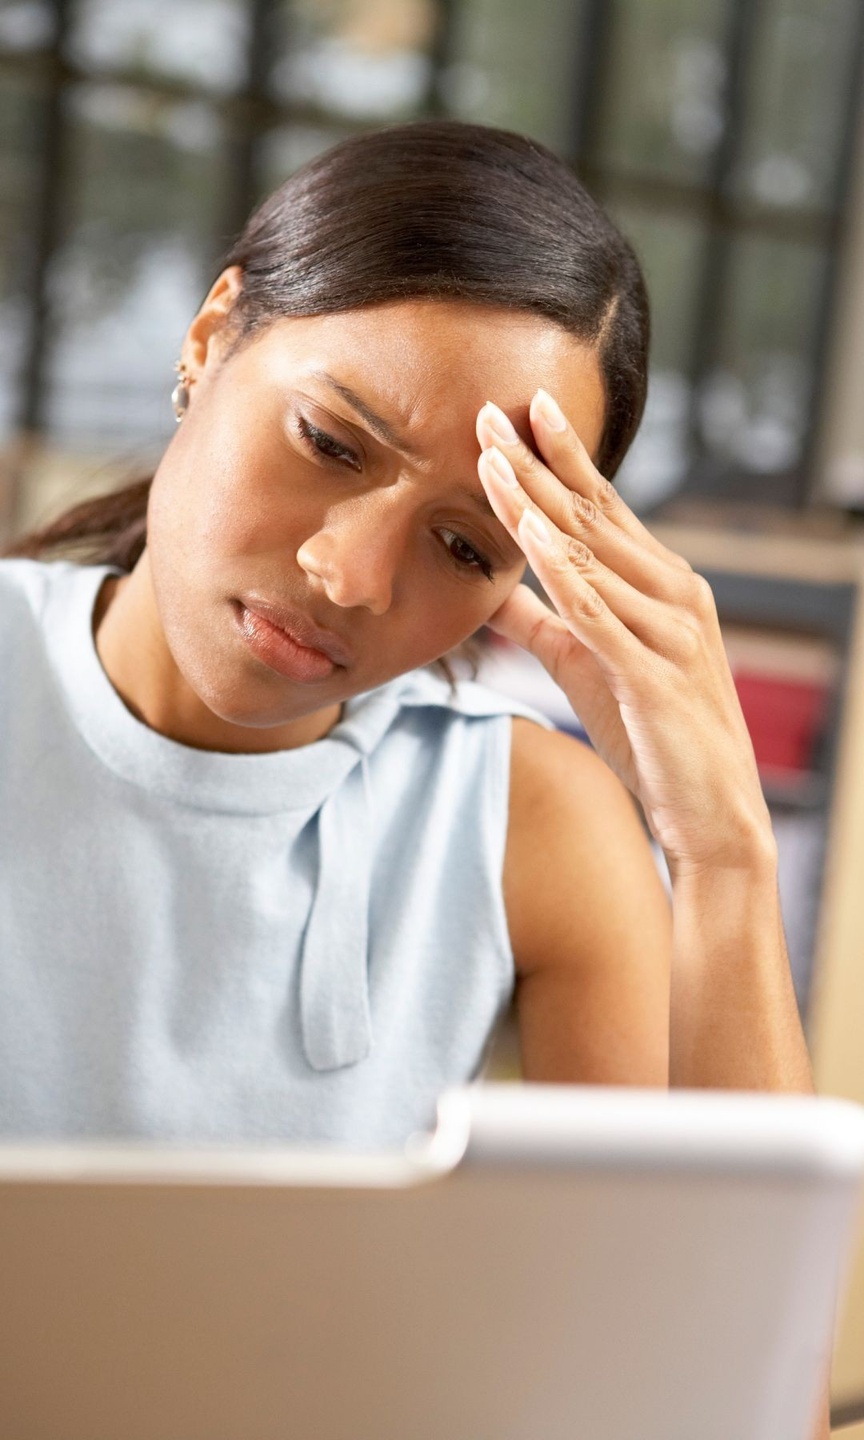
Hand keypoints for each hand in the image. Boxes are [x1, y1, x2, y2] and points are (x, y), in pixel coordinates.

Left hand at [475, 390, 771, 876]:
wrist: (711, 812)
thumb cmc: (652, 734)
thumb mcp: (584, 664)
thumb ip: (540, 622)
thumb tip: (488, 590)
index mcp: (661, 585)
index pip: (603, 509)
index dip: (559, 459)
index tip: (518, 411)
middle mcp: (673, 593)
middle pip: (593, 516)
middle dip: (539, 462)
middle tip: (489, 410)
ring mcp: (668, 630)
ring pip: (590, 554)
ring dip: (537, 504)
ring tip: (491, 458)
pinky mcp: (654, 674)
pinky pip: (599, 613)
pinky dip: (562, 571)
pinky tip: (528, 535)